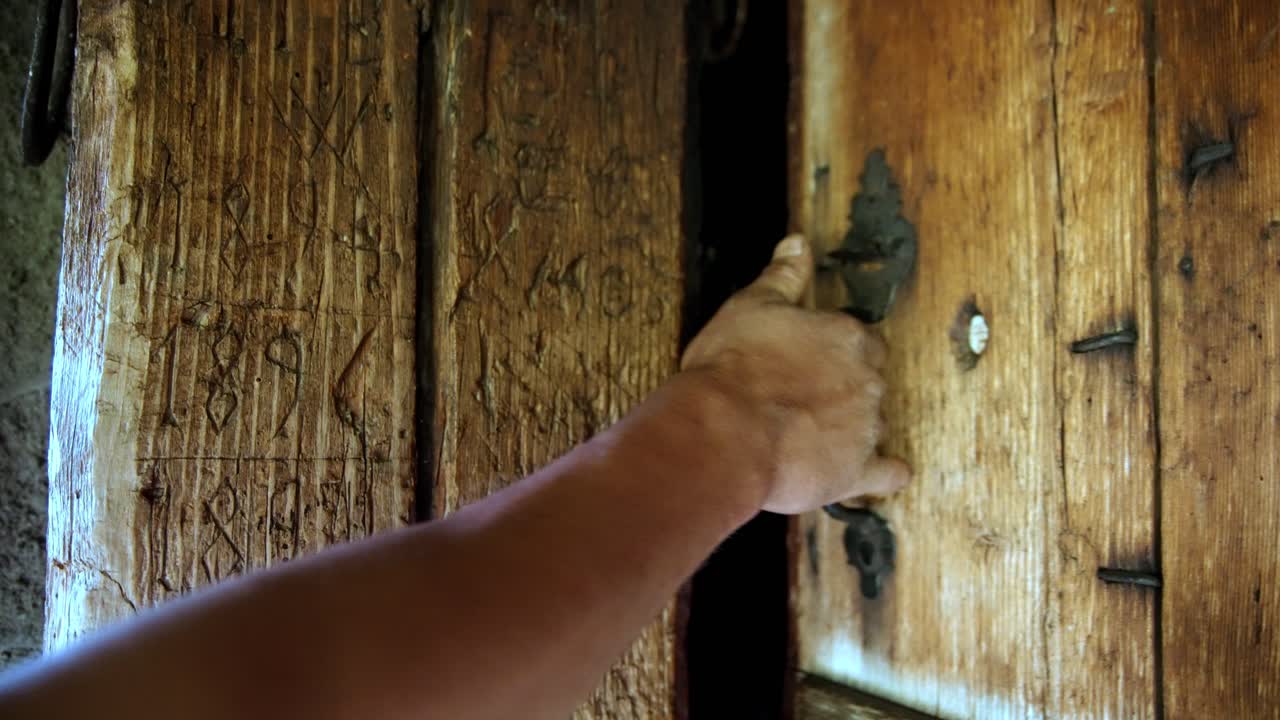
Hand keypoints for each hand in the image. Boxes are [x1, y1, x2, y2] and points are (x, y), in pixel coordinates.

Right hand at [681, 234, 910, 513]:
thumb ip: (782, 275)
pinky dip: (885, 474)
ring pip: (874, 423)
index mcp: (846, 337)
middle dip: (844, 387)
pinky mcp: (857, 472)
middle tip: (806, 395)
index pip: (859, 339)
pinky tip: (882, 474)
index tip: (810, 359)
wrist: (725, 432)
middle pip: (870, 380)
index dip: (833, 350)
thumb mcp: (751, 306)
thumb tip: (798, 242)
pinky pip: (886, 475)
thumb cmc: (732, 368)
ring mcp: (866, 428)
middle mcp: (867, 380)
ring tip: (816, 434)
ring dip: (853, 426)